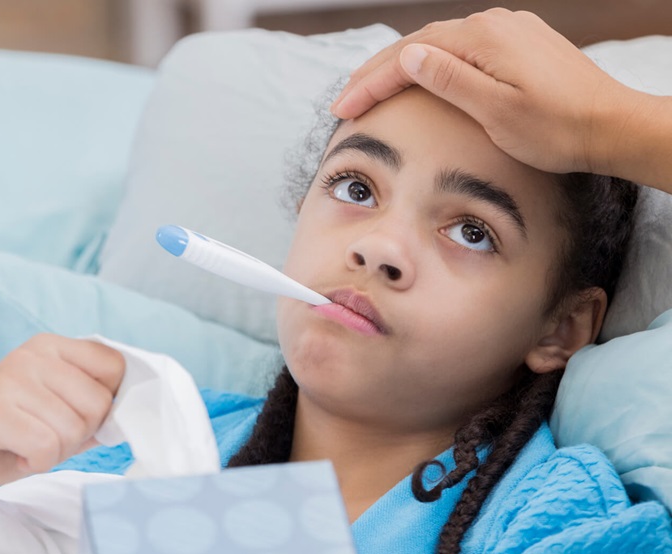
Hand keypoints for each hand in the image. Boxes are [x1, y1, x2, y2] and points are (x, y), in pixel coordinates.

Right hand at [0, 333, 124, 511]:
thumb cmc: (3, 441)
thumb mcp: (54, 415)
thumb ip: (91, 406)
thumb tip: (136, 408)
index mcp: (49, 346)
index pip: (115, 365)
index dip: (108, 404)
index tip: (76, 420)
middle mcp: (31, 353)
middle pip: (99, 403)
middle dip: (77, 435)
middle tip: (41, 437)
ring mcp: (10, 377)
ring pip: (74, 428)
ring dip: (53, 452)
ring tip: (21, 444)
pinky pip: (48, 446)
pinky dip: (35, 463)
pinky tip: (12, 454)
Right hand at [330, 8, 642, 175]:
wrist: (612, 126)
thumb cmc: (557, 128)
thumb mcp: (496, 111)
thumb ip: (449, 80)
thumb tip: (409, 54)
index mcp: (481, 39)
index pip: (407, 58)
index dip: (369, 84)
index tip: (341, 109)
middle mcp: (493, 24)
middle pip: (418, 44)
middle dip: (376, 73)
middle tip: (344, 100)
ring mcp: (508, 31)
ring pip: (438, 44)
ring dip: (401, 67)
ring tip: (371, 90)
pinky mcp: (520, 43)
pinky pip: (462, 48)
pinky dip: (431, 64)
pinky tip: (420, 78)